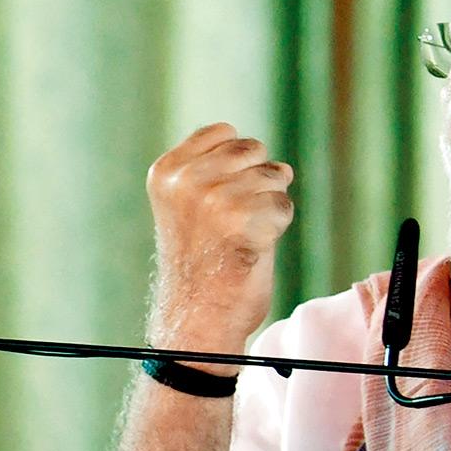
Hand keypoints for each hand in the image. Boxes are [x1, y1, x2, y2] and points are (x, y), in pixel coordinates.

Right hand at [146, 123, 294, 353]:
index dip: (236, 163)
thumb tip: (283, 167)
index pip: (225, 133)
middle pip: (253, 150)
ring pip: (273, 177)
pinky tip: (253, 248)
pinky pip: (283, 206)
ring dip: (268, 206)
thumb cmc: (200, 262)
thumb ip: (223, 173)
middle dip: (257, 181)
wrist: (197, 317)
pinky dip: (277, 227)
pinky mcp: (244, 221)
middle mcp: (188, 180)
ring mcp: (215, 199)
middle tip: (233, 221)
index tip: (218, 200)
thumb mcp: (192, 205)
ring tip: (241, 235)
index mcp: (167, 171)